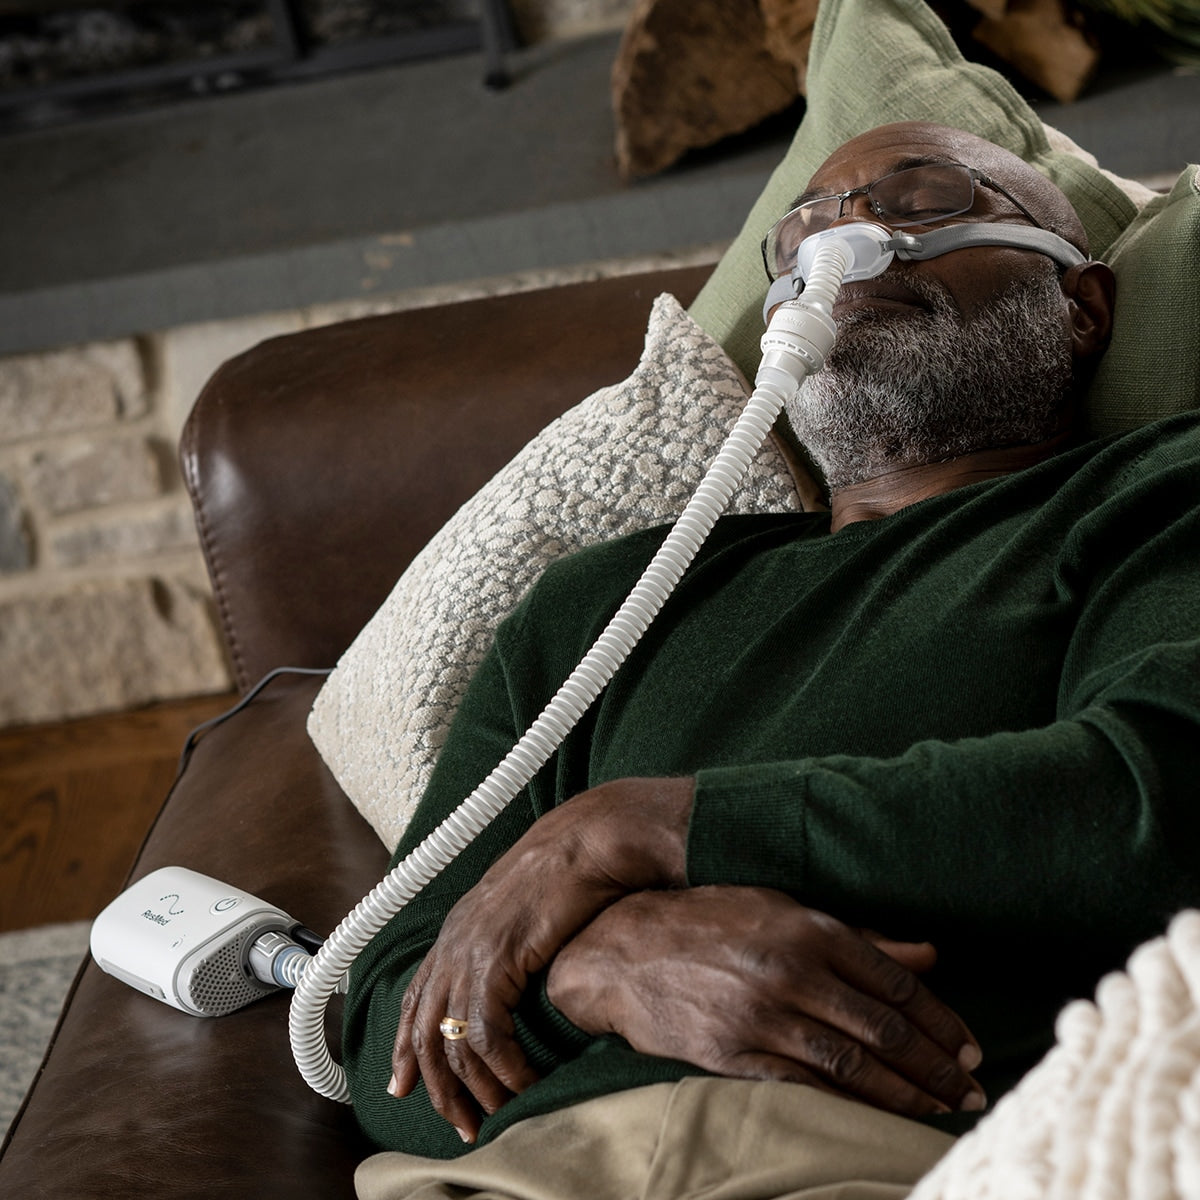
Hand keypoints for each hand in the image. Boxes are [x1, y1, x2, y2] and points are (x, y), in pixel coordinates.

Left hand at [389, 777, 693, 1142]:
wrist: (589, 839)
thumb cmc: (572, 870)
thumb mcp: (525, 911)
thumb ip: (508, 943)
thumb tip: (517, 974)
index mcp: (457, 929)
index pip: (415, 998)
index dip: (405, 1047)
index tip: (401, 1086)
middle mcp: (454, 941)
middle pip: (424, 1031)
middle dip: (438, 1087)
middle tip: (461, 1124)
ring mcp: (470, 949)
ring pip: (453, 1042)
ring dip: (476, 1088)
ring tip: (499, 1113)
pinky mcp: (496, 959)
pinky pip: (489, 1034)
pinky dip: (506, 1068)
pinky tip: (526, 1083)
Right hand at [546, 886, 985, 1117]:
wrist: (624, 948)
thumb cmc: (710, 919)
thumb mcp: (783, 907)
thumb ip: (859, 936)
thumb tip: (930, 955)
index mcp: (810, 929)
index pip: (896, 985)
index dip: (942, 1022)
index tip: (970, 1047)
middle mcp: (792, 973)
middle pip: (884, 1030)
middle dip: (937, 1067)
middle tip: (970, 1090)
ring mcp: (762, 1017)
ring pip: (853, 1065)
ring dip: (906, 1093)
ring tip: (940, 1109)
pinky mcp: (734, 1055)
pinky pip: (804, 1086)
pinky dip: (849, 1104)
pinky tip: (878, 1113)